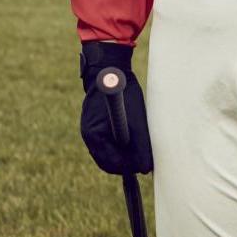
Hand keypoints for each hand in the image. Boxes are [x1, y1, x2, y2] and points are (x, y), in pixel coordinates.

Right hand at [79, 41, 152, 175]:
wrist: (111, 68)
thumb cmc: (124, 91)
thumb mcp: (136, 120)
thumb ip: (140, 145)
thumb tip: (145, 168)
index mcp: (94, 136)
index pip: (111, 164)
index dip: (129, 167)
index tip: (145, 165)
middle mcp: (90, 136)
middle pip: (109, 161)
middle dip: (127, 162)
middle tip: (146, 158)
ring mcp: (92, 130)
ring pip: (111, 152)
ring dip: (126, 152)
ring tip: (141, 142)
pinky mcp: (98, 123)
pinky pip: (111, 140)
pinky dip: (122, 141)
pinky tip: (134, 132)